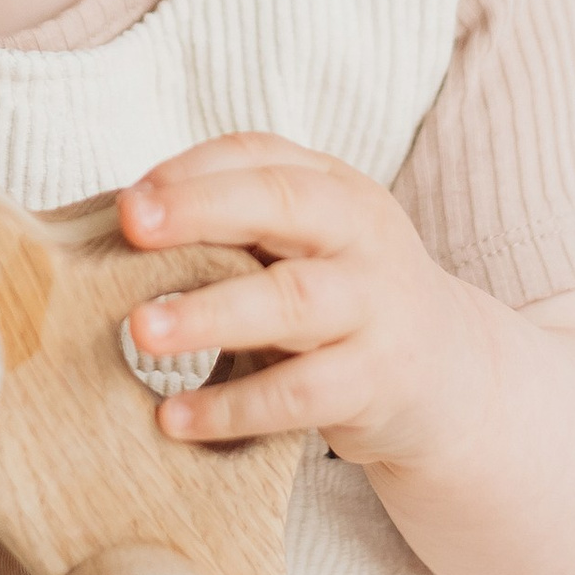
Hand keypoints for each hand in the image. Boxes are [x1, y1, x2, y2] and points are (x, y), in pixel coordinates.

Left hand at [117, 134, 493, 479]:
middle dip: (201, 209)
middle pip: (283, 203)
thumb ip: (241, 229)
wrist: (451, 377)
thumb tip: (123, 226)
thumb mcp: (310, 246)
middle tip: (129, 224)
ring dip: (211, 312)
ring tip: (140, 330)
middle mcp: (362, 236)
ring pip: (292, 300)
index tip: (128, 200)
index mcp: (336, 189)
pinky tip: (175, 417)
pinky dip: (234, 406)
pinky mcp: (378, 381)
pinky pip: (301, 393)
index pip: (260, 157)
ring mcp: (375, 307)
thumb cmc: (346, 299)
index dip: (191, 172)